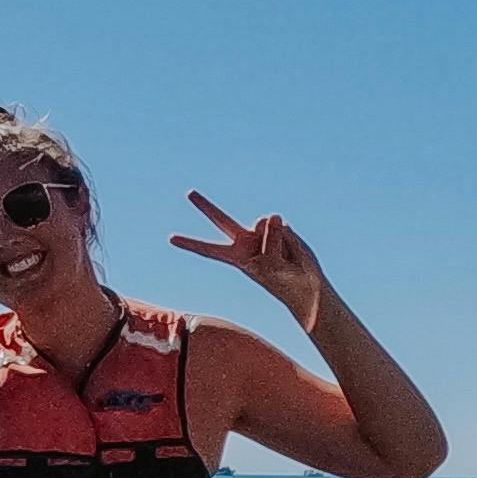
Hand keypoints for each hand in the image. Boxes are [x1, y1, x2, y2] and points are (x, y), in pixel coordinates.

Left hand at [171, 191, 332, 332]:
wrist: (304, 284)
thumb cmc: (283, 281)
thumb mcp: (271, 266)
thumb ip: (268, 239)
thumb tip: (271, 215)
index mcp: (236, 257)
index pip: (209, 249)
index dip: (191, 244)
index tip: (171, 239)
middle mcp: (245, 242)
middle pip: (222, 220)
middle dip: (206, 207)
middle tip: (188, 193)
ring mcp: (262, 233)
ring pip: (263, 225)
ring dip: (275, 240)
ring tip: (283, 257)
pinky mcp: (281, 228)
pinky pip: (283, 226)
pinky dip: (289, 239)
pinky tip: (292, 250)